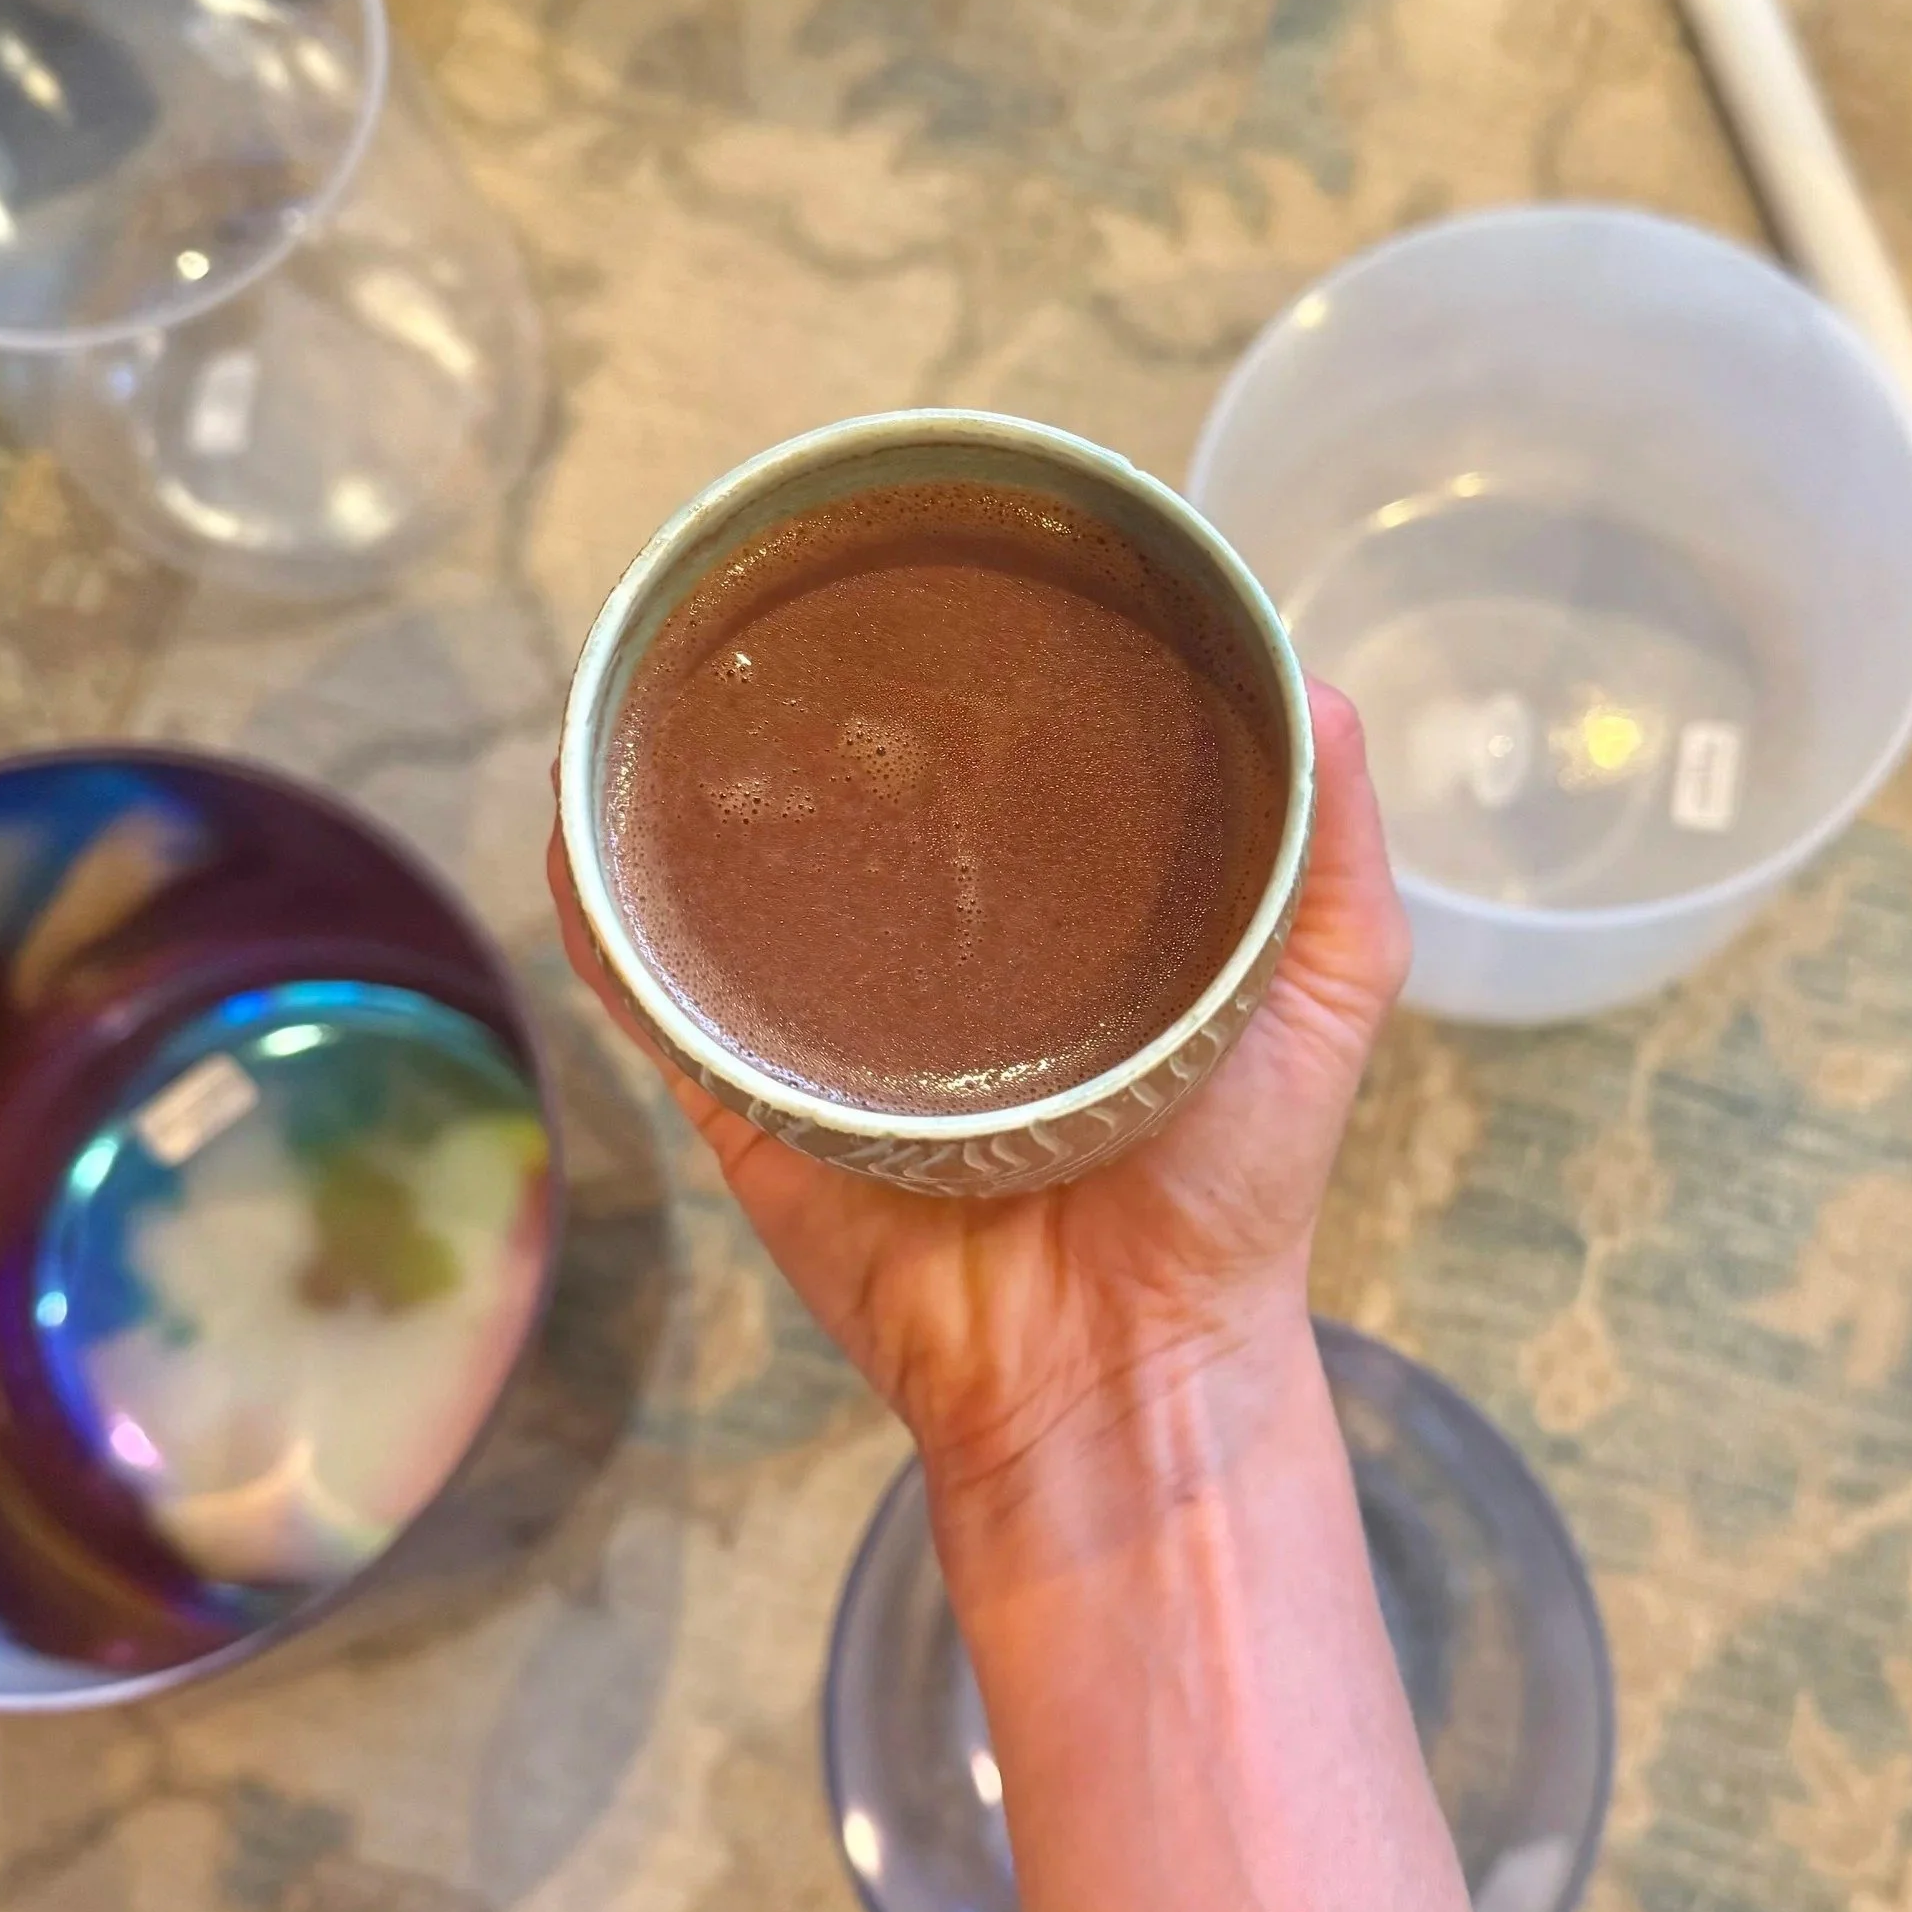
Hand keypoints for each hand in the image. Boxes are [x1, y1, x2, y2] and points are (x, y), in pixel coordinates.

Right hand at [550, 679, 1407, 1601]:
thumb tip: (1309, 666)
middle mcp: (943, 950)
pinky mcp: (758, 1095)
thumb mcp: (1330, 982)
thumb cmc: (1235, 1187)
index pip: (1001, 763)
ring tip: (663, 682)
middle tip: (795, 600)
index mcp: (1064, 915)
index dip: (977, 666)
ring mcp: (841, 1021)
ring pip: (740, 884)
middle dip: (816, 710)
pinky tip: (578, 829)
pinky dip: (604, 918)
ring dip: (686, 792)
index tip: (956, 549)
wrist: (1119, 1362)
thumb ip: (1333, 837)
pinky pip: (662, 998)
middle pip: (858, 804)